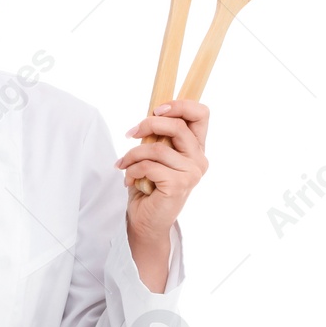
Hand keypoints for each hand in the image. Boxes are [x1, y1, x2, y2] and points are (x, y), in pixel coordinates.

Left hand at [117, 99, 208, 240]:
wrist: (146, 221)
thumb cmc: (148, 186)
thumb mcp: (154, 155)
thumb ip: (159, 137)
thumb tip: (150, 115)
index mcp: (196, 147)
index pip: (201, 114)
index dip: (179, 105)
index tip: (155, 110)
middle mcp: (199, 159)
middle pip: (178, 126)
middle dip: (148, 124)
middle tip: (130, 134)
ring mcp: (192, 172)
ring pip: (157, 148)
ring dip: (132, 154)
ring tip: (123, 164)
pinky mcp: (179, 184)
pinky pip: (149, 166)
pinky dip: (132, 170)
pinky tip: (129, 179)